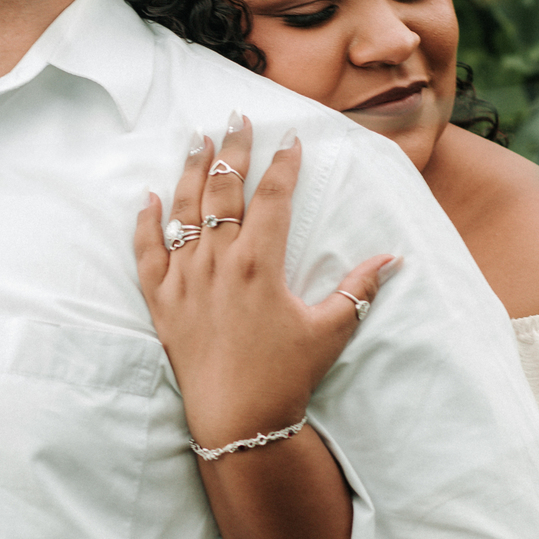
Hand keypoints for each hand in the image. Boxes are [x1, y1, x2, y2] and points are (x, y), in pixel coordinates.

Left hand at [136, 116, 395, 448]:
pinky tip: (150, 196)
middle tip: (237, 118)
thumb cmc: (286, 377)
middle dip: (233, 149)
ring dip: (192, 170)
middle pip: (224, 189)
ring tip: (197, 138)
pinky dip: (146, 221)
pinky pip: (146, 251)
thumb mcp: (330, 331)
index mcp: (260, 263)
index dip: (283, 164)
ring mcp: (185, 279)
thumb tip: (392, 259)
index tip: (291, 141)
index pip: (274, 197)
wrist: (237, 420)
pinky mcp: (161, 301)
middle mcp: (218, 261)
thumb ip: (359, 289)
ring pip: (185, 210)